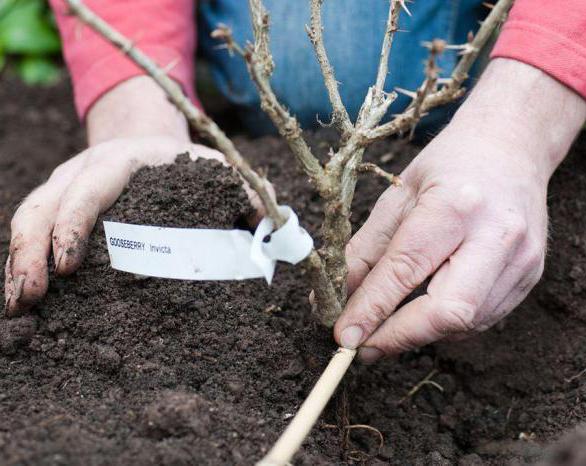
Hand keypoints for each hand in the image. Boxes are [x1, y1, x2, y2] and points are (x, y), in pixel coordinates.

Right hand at [4, 77, 267, 315]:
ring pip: (27, 218)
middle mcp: (83, 169)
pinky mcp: (56, 208)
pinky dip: (22, 263)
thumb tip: (271, 216)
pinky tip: (23, 299)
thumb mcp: (217, 168)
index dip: (73, 222)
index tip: (67, 265)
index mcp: (121, 160)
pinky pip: (30, 232)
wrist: (150, 145)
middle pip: (43, 204)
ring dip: (18, 262)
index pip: (89, 187)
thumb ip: (247, 190)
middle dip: (31, 251)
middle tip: (31, 298)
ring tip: (19, 307)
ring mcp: (63, 187)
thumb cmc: (186, 164)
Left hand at [335, 58, 585, 361]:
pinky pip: (483, 318)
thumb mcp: (399, 194)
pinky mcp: (531, 275)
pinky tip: (430, 305)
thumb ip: (368, 249)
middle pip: (448, 311)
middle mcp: (497, 235)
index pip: (408, 269)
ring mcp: (522, 259)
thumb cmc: (451, 164)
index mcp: (456, 204)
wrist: (514, 145)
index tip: (344, 336)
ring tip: (393, 321)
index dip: (372, 309)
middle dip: (400, 337)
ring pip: (466, 323)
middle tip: (364, 346)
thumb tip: (341, 299)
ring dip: (422, 332)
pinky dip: (448, 322)